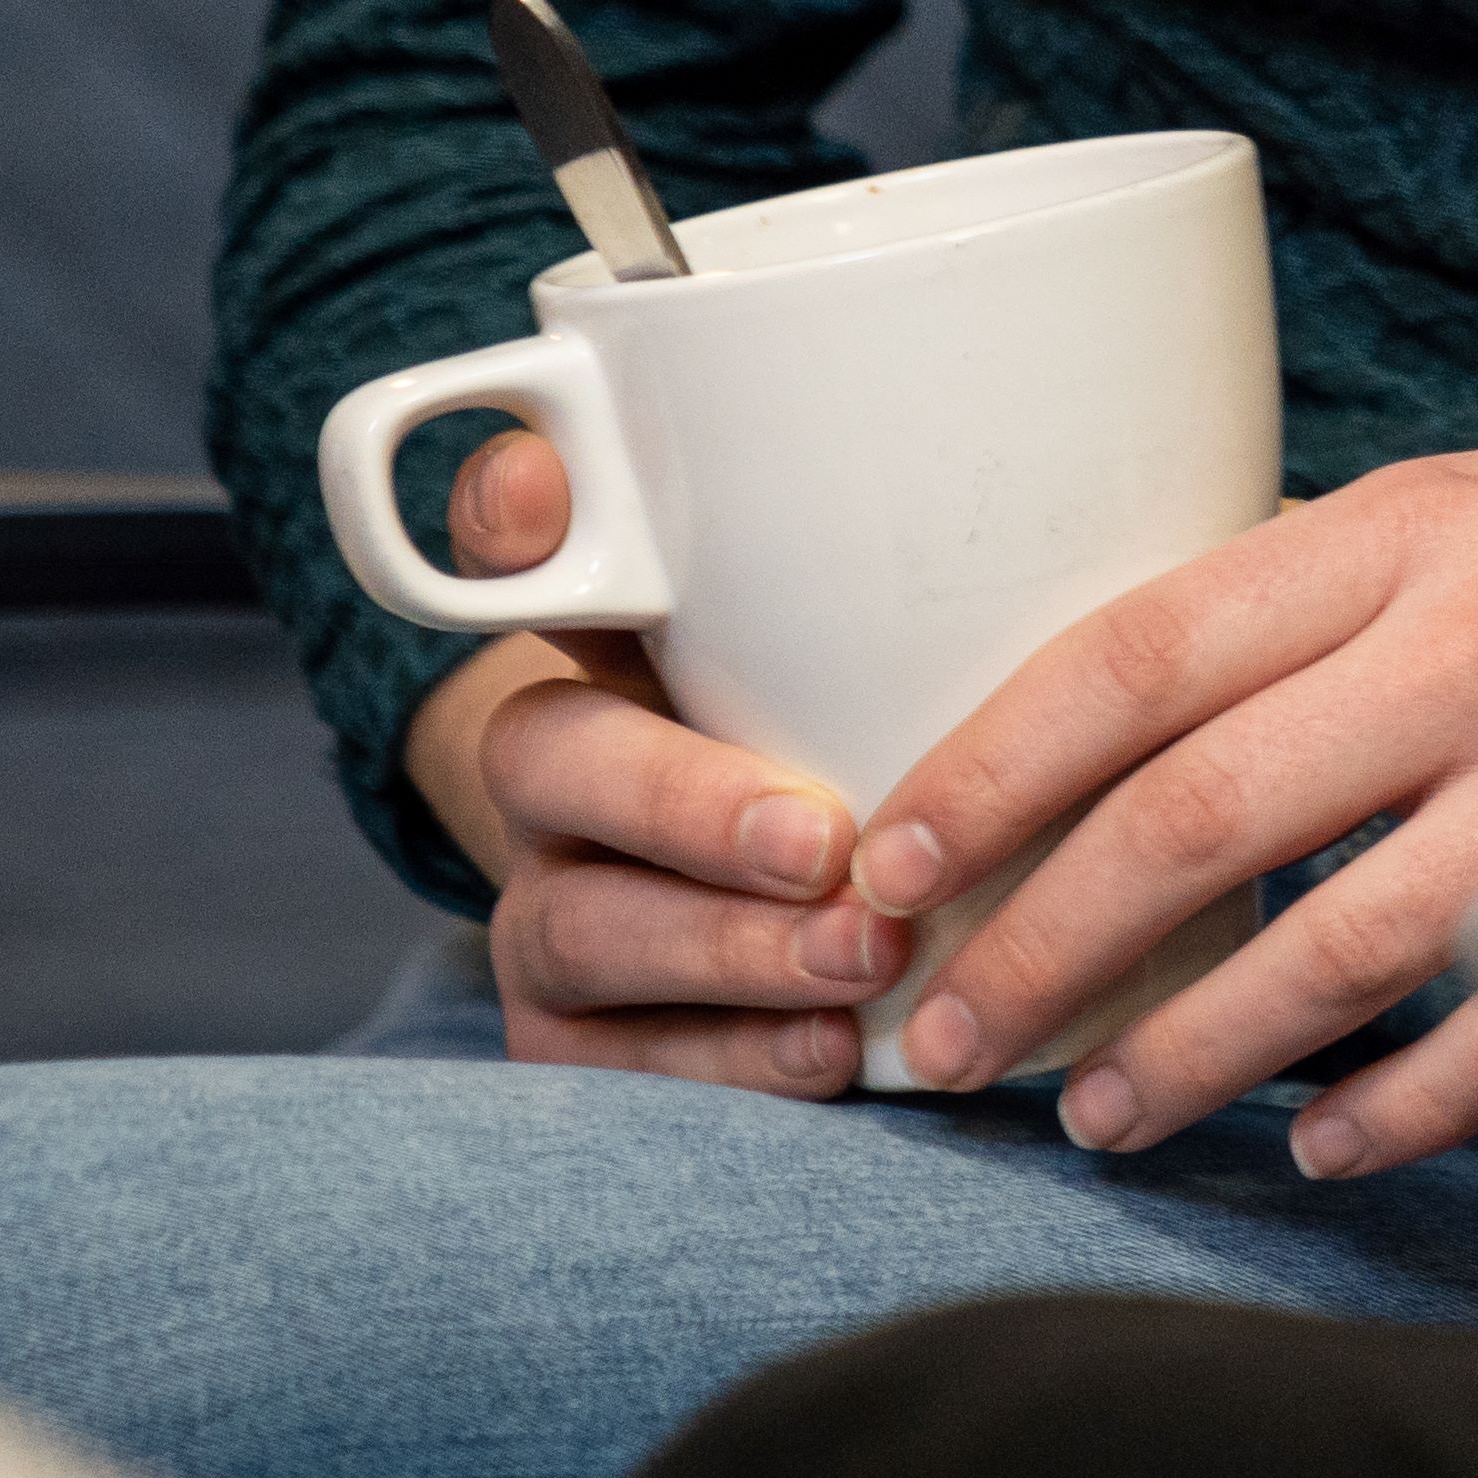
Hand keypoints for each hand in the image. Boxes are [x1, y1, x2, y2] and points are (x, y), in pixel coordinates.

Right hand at [402, 434, 903, 1092]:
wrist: (846, 898)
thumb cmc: (895, 720)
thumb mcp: (909, 630)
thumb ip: (905, 548)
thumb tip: (971, 414)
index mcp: (618, 632)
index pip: (515, 546)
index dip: (506, 518)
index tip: (543, 499)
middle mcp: (558, 758)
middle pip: (550, 757)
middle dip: (683, 805)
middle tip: (826, 840)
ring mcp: (552, 897)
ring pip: (581, 927)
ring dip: (727, 952)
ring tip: (865, 957)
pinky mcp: (574, 1033)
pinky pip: (615, 1063)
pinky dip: (728, 1062)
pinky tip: (831, 1053)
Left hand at [863, 359, 1477, 1177]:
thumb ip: (1364, 608)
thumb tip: (1153, 737)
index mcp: (1434, 522)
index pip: (1139, 642)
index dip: (988, 762)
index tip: (878, 861)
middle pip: (1193, 813)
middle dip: (1037, 942)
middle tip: (933, 1041)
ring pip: (1326, 947)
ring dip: (1181, 1052)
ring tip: (1090, 1116)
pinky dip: (1390, 1110)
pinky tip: (1319, 1147)